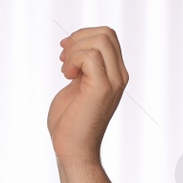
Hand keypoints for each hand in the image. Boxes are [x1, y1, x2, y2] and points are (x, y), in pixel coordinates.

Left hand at [47, 27, 127, 165]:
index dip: (83, 36)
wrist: (72, 149)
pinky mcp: (102, 87)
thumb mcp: (77, 85)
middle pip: (106, 33)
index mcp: (114, 73)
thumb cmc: (70, 122)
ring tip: (65, 70)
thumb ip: (82, 67)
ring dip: (75, 50)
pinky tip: (67, 77)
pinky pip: (90, 56)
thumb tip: (76, 46)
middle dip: (78, 38)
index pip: (107, 36)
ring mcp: (113, 81)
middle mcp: (118, 75)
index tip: (64, 52)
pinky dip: (73, 60)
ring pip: (100, 40)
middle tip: (63, 60)